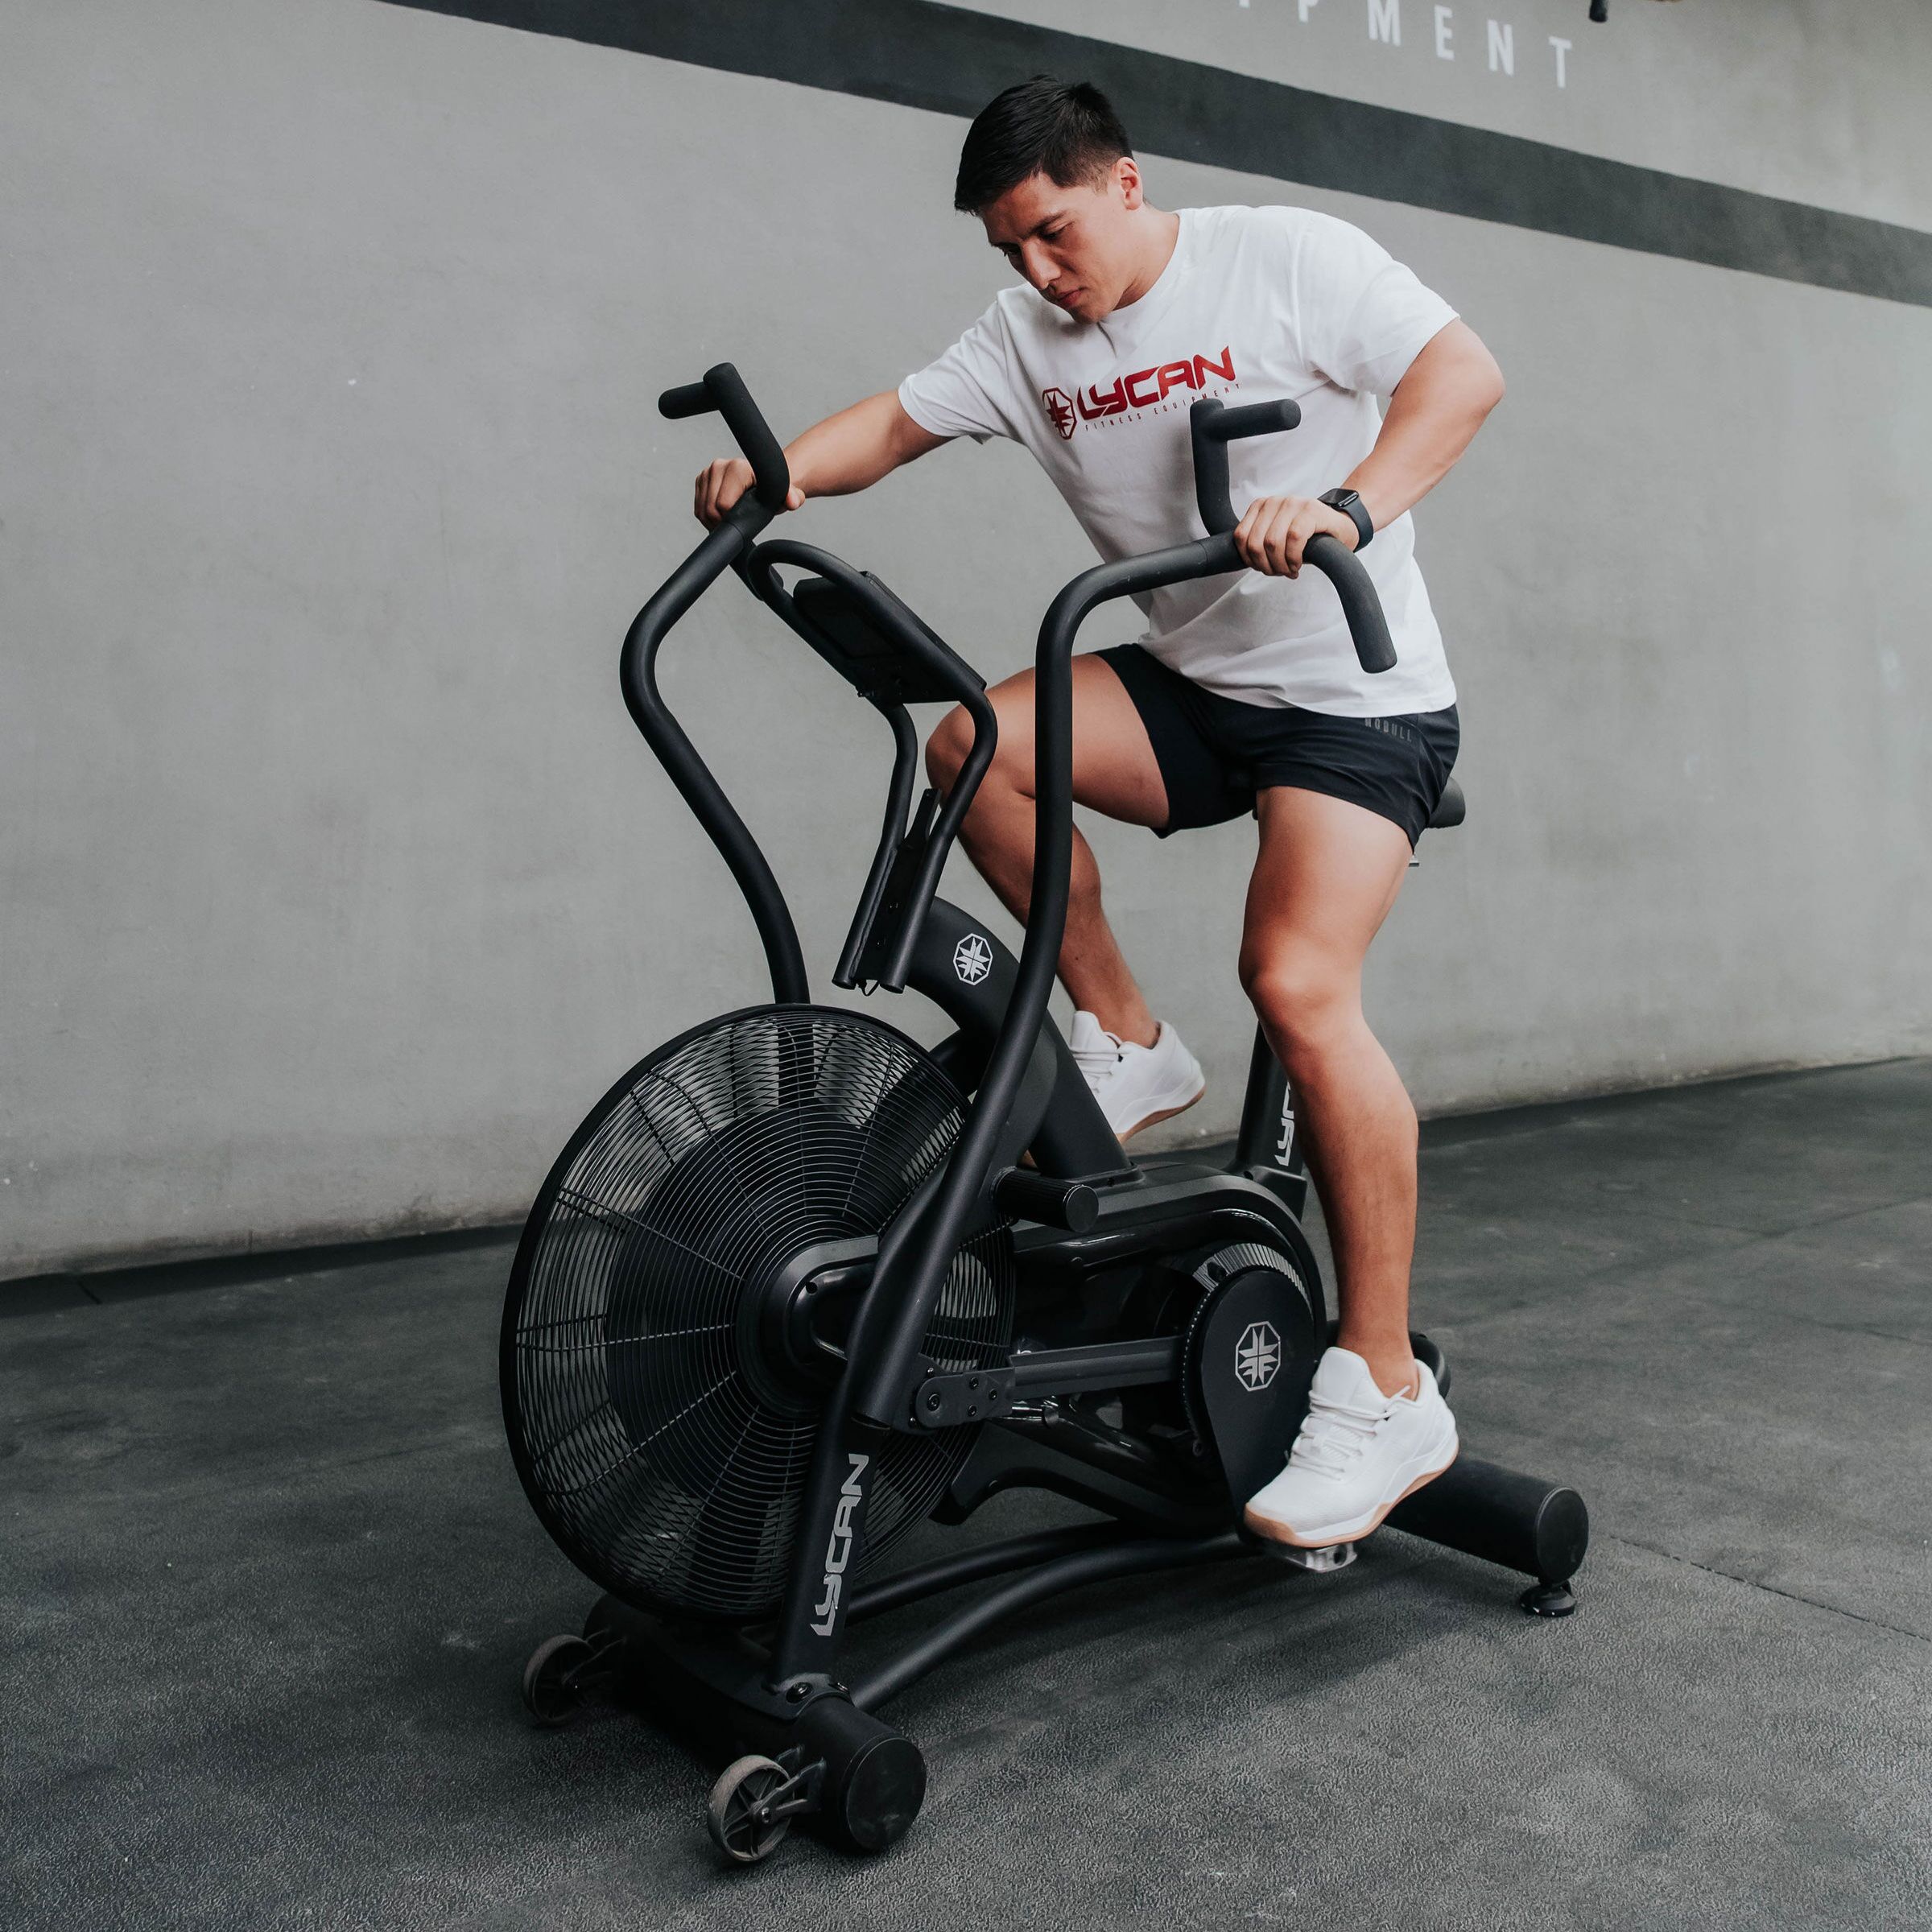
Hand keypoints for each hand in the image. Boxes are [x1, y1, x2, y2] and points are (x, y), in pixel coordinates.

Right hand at [693, 456, 804, 526]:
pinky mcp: (701, 480)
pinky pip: (697, 508)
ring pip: (701, 510)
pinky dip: (707, 518)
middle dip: (722, 523)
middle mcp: (719, 465)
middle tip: (738, 523)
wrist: (765, 480)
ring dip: (713, 522)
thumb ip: (792, 497)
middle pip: (710, 509)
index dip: (732, 519)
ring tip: (731, 520)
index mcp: (737, 467)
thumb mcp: (787, 495)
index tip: (745, 520)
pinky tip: (722, 516)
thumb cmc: (774, 489)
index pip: (723, 504)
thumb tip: (791, 500)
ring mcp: (707, 472)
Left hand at [1232, 494, 1358, 577]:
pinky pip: (1293, 539)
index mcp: (1262, 506)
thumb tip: (1245, 559)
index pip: (1241, 536)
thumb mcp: (1278, 538)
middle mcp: (1275, 501)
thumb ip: (1259, 543)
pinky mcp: (1311, 510)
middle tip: (1279, 572)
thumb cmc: (1308, 537)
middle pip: (1255, 543)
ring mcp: (1294, 503)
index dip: (1249, 559)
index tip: (1262, 568)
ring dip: (1280, 565)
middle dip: (1265, 566)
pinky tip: (1298, 564)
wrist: (1341, 529)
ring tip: (1289, 570)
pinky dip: (1293, 558)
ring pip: (1272, 543)